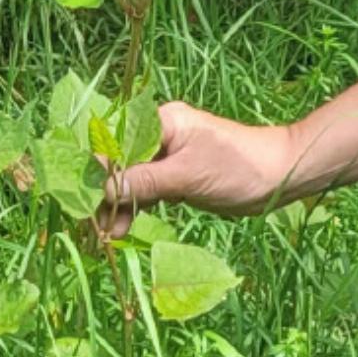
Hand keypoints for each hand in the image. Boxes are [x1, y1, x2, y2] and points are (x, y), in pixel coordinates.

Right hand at [96, 103, 302, 232]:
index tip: (78, 197)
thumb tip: (103, 189)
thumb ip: (144, 182)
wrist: (280, 177)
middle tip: (91, 225)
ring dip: (117, 205)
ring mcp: (169, 158)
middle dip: (104, 192)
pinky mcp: (178, 178)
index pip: (116, 142)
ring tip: (106, 235)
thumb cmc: (238, 166)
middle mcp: (161, 136)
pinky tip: (122, 228)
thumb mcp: (187, 175)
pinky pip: (147, 192)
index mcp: (162, 122)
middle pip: (120, 163)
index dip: (95, 169)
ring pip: (131, 181)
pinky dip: (135, 208)